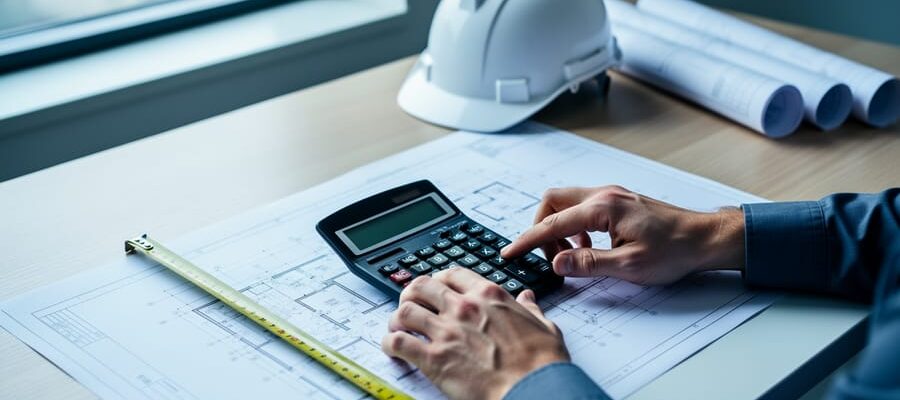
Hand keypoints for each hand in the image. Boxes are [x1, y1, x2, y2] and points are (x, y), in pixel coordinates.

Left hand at [382, 268, 568, 399]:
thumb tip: (527, 299)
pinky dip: (391, 343)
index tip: (436, 288)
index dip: (439, 279)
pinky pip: (399, 342)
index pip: (453, 274)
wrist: (535, 389)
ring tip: (398, 327)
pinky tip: (393, 348)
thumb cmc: (542, 363)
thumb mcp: (544, 326)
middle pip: (422, 286)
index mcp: (489, 296)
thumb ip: (530, 310)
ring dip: (398, 319)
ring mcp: (446, 331)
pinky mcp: (434, 358)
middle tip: (411, 304)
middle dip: (412, 294)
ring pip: (405, 311)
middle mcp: (464, 308)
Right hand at [501, 186, 744, 284]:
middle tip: (546, 257)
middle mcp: (603, 194)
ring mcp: (611, 195)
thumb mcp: (629, 266)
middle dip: (540, 228)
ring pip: (566, 203)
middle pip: (552, 202)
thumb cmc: (675, 250)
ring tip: (569, 256)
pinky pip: (582, 207)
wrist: (705, 238)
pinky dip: (574, 226)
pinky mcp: (618, 201)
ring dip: (558, 228)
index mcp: (603, 208)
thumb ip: (588, 263)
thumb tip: (557, 263)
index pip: (552, 224)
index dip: (527, 241)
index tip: (509, 253)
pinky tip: (587, 247)